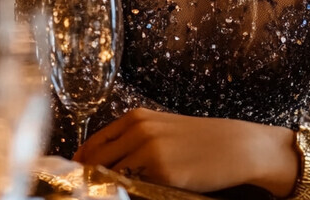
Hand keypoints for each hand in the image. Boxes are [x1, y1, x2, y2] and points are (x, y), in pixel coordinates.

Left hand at [73, 108, 297, 194]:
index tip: (74, 176)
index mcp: (135, 118)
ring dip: (102, 186)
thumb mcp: (162, 128)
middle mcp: (137, 130)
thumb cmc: (200, 139)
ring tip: (99, 194)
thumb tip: (109, 161)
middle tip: (82, 190)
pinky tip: (123, 195)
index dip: (80, 161)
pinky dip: (124, 192)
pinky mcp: (161, 172)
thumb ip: (135, 139)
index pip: (94, 141)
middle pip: (95, 158)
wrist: (235, 146)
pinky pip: (132, 186)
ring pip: (110, 174)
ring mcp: (148, 151)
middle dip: (85, 176)